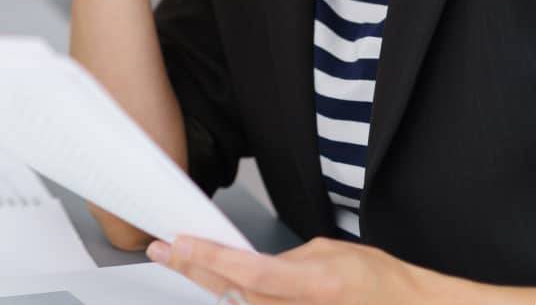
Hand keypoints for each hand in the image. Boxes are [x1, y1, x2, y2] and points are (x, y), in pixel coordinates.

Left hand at [146, 234, 425, 304]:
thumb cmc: (380, 282)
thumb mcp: (331, 253)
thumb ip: (286, 261)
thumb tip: (250, 264)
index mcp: (318, 284)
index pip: (250, 272)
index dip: (211, 258)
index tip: (180, 243)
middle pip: (235, 295)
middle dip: (194, 270)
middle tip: (163, 250)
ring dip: (210, 287)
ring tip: (181, 262)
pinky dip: (236, 302)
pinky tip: (219, 289)